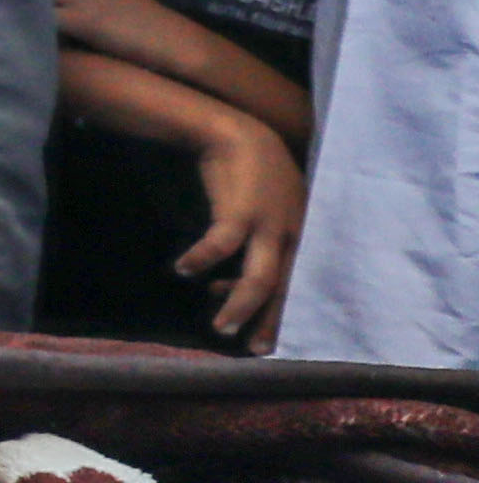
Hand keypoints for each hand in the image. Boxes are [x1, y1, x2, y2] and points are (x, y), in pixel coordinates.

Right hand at [186, 109, 308, 349]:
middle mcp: (291, 235)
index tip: (262, 338)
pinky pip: (221, 247)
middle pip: (283, 288)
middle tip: (253, 350)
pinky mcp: (240, 212)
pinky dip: (202, 260)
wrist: (238, 133)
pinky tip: (183, 269)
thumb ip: (259, 238)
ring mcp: (268, 225)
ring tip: (221, 327)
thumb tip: (229, 278)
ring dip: (239, 306)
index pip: (293, 283)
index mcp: (299, 234)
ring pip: (260, 280)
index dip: (278, 313)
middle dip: (268, 321)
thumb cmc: (249, 171)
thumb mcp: (264, 207)